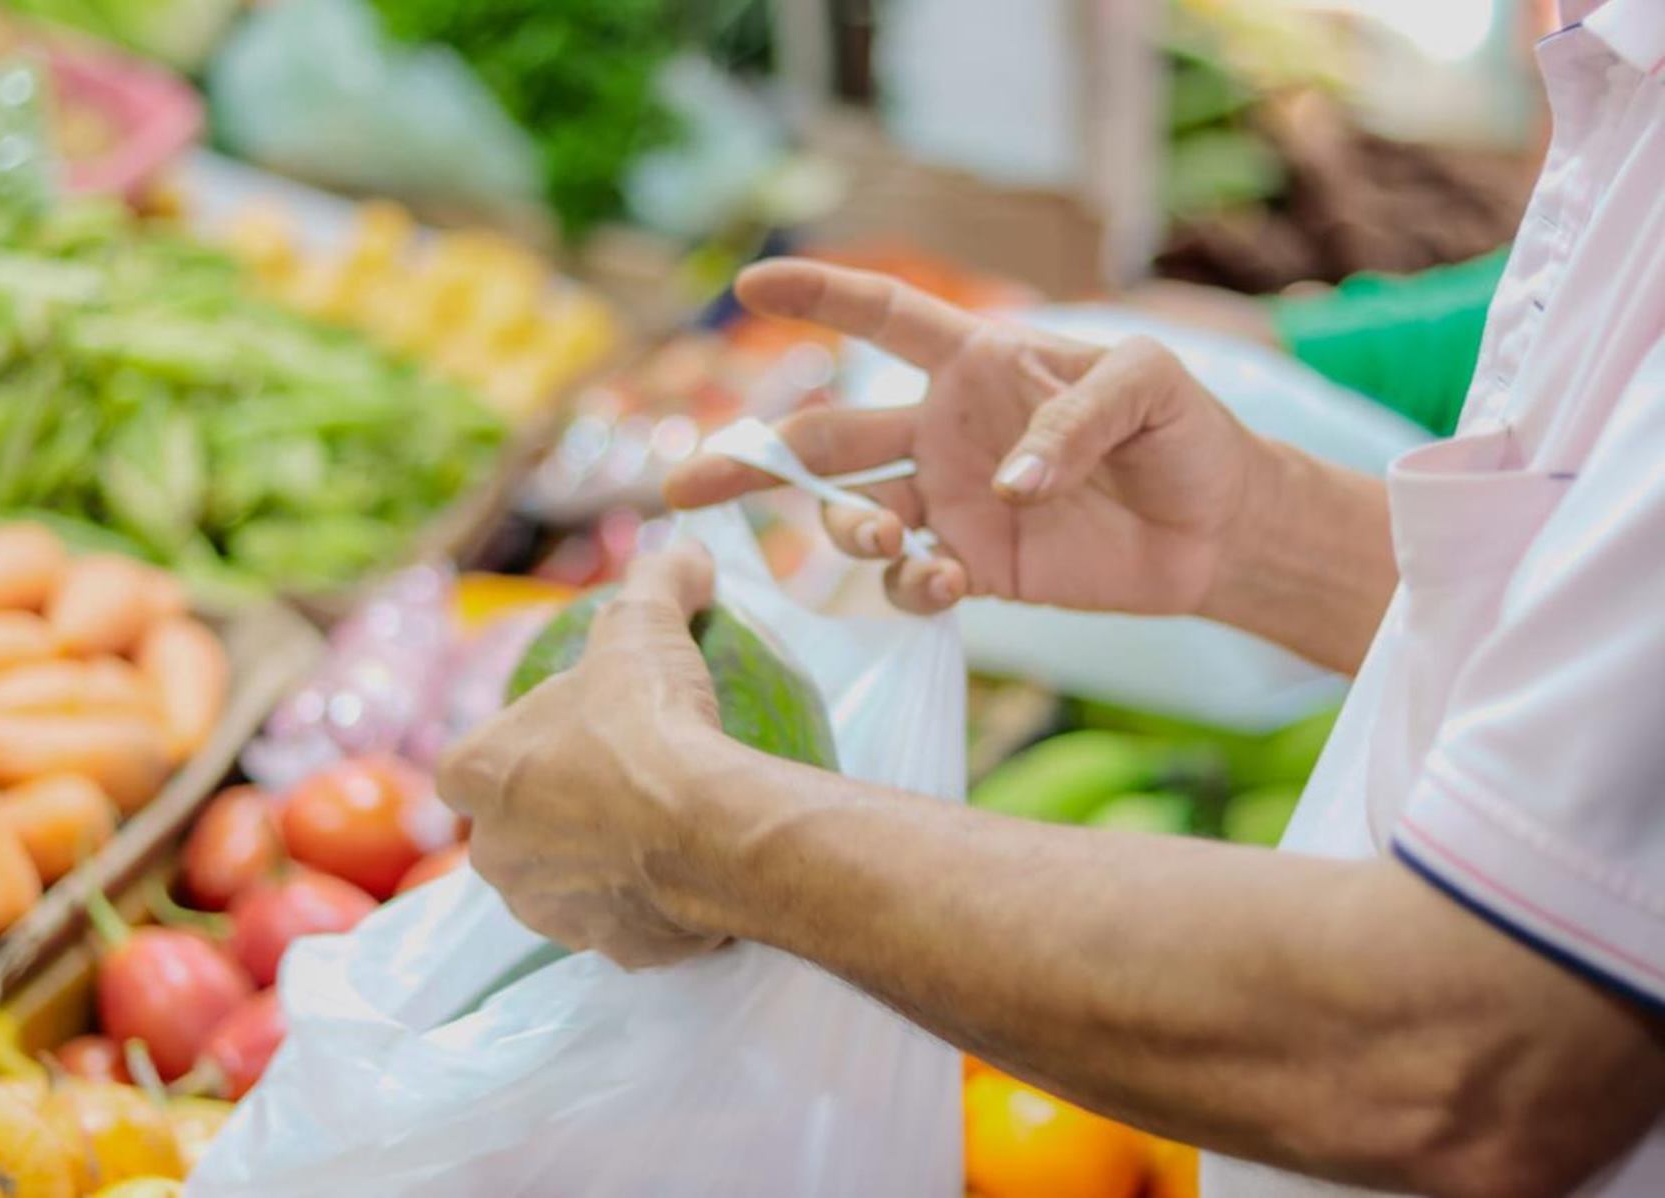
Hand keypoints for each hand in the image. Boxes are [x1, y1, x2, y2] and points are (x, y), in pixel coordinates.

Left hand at [437, 549, 731, 969]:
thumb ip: (656, 584)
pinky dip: (648, 902)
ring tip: (659, 828)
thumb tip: (686, 550)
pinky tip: (690, 871)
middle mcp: (495, 854)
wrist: (708, 826)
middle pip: (511, 831)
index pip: (466, 766)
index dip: (511, 751)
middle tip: (619, 780)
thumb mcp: (646, 628)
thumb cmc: (651, 723)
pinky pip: (623, 922)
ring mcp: (549, 910)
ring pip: (562, 884)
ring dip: (596, 863)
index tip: (566, 736)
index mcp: (477, 776)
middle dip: (551, 814)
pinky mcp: (609, 951)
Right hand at [665, 260, 1271, 616]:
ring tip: (883, 540)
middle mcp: (945, 433)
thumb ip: (1076, 416)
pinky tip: (941, 583)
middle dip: (750, 460)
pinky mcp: (977, 568)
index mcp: (977, 365)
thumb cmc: (1186, 430)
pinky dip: (909, 586)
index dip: (819, 299)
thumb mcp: (1151, 385)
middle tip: (680, 492)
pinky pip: (913, 580)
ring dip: (845, 528)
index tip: (749, 286)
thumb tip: (1006, 486)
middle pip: (824, 438)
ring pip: (854, 514)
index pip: (884, 318)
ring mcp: (954, 504)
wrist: (1219, 526)